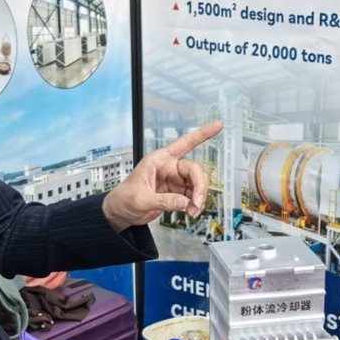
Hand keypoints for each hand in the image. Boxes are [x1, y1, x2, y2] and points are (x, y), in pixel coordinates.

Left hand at [102, 121, 221, 230]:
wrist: (120, 213)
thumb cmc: (124, 199)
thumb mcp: (141, 199)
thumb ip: (164, 201)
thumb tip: (185, 203)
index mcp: (159, 160)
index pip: (184, 143)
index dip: (202, 134)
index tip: (218, 125)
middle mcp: (169, 167)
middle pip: (194, 170)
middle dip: (200, 187)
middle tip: (197, 203)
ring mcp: (174, 180)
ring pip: (197, 184)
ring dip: (198, 198)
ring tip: (192, 212)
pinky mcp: (176, 193)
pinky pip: (192, 196)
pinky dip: (194, 205)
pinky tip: (190, 212)